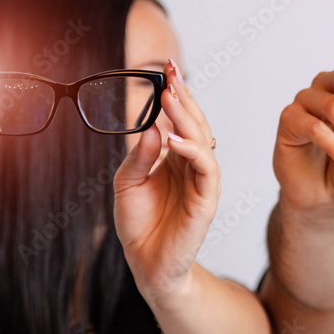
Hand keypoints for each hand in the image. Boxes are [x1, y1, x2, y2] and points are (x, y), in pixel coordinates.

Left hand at [114, 60, 219, 305]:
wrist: (146, 265)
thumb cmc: (139, 224)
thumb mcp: (128, 182)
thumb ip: (140, 155)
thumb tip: (151, 127)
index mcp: (175, 158)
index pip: (180, 120)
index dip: (176, 94)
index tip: (167, 69)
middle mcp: (192, 166)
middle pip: (195, 124)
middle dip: (184, 97)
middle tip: (172, 74)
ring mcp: (202, 182)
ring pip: (203, 141)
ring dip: (187, 118)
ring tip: (170, 98)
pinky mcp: (206, 201)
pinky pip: (206, 169)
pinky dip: (192, 151)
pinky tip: (174, 139)